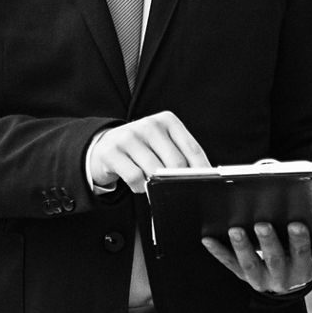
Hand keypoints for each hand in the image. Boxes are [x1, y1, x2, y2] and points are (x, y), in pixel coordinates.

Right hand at [87, 111, 209, 192]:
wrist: (104, 146)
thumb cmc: (141, 148)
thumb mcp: (162, 145)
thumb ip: (181, 156)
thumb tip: (202, 177)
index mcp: (167, 120)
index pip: (192, 148)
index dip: (202, 170)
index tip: (207, 184)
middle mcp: (149, 125)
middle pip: (175, 162)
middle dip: (178, 181)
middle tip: (178, 191)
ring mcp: (129, 136)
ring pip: (155, 171)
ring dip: (156, 185)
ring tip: (152, 184)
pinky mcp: (112, 151)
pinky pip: (135, 178)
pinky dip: (139, 187)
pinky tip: (137, 183)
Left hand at [202, 222, 311, 293]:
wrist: (287, 281)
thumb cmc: (297, 255)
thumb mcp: (307, 248)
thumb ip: (301, 233)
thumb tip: (294, 206)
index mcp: (303, 270)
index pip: (302, 254)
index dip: (299, 240)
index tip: (295, 224)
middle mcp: (282, 279)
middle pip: (274, 260)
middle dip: (268, 241)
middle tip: (262, 225)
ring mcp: (261, 279)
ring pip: (250, 264)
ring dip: (242, 246)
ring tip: (235, 230)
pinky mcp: (243, 276)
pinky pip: (230, 263)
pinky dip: (218, 251)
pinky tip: (209, 239)